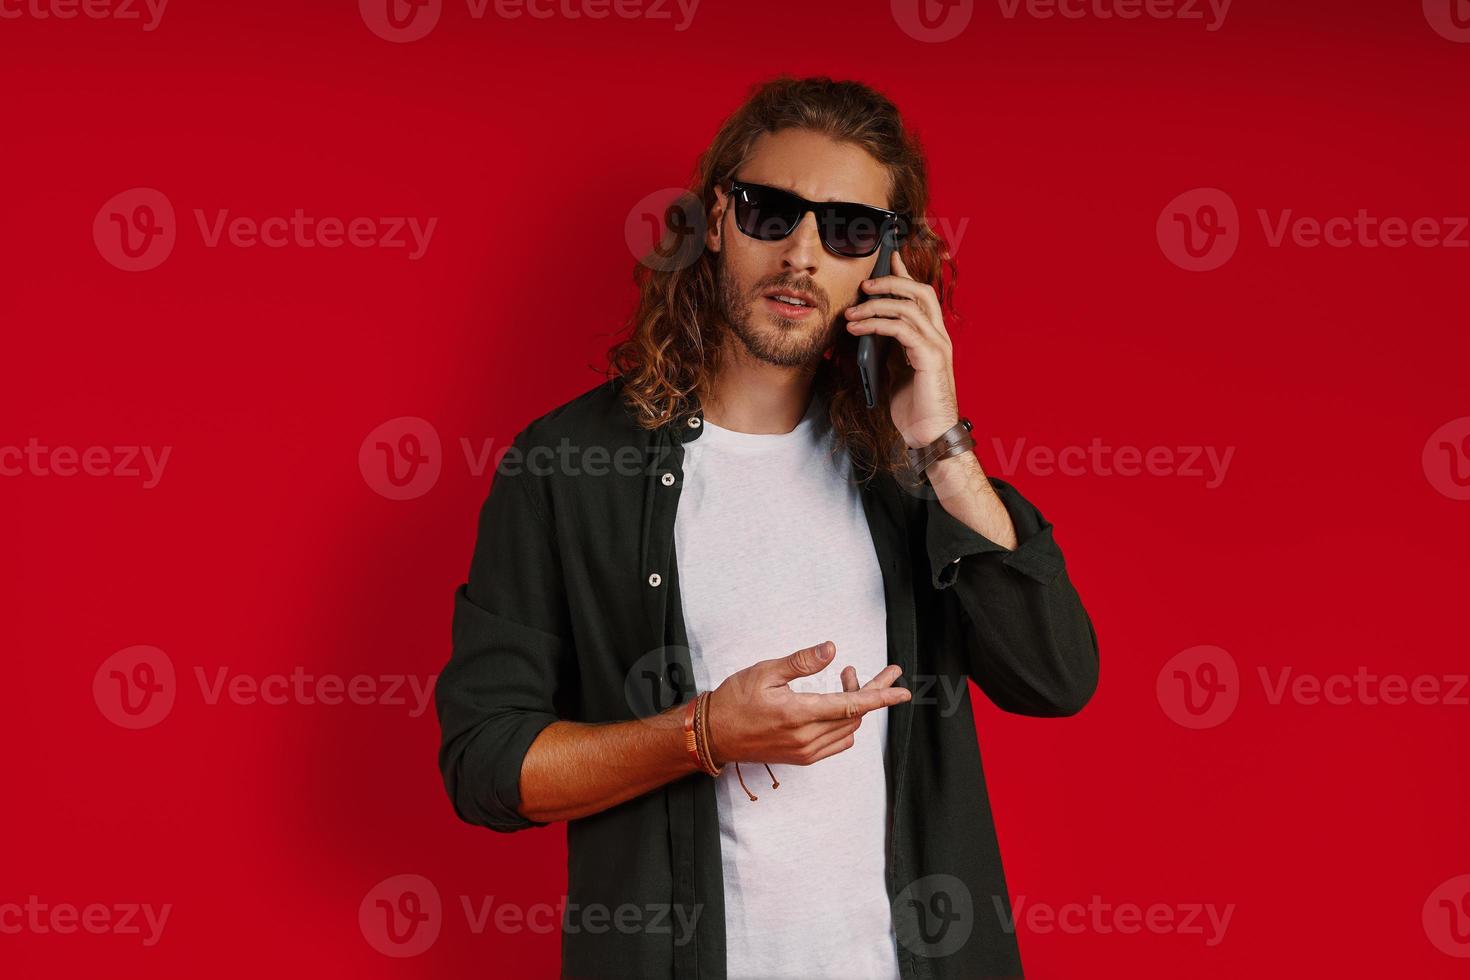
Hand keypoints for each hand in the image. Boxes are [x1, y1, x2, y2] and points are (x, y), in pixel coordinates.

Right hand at [705, 640, 910, 767]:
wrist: (713, 734)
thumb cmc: (735, 700)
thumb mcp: (765, 672)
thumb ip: (801, 662)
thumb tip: (830, 649)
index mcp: (798, 714)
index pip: (851, 705)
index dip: (880, 697)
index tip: (903, 691)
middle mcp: (806, 738)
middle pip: (856, 717)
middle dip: (873, 692)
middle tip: (885, 672)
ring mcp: (805, 751)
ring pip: (849, 730)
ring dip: (857, 706)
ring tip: (848, 677)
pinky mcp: (802, 758)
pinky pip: (837, 742)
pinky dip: (846, 723)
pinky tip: (837, 704)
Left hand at [844, 249, 959, 447]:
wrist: (929, 437)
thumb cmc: (913, 410)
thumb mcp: (894, 373)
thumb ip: (887, 350)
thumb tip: (866, 330)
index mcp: (932, 337)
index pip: (921, 296)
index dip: (905, 274)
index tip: (889, 257)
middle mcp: (939, 336)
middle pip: (919, 291)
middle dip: (890, 282)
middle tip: (864, 285)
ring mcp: (937, 345)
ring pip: (908, 307)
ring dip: (875, 305)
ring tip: (851, 313)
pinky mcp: (930, 358)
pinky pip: (902, 329)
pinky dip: (876, 324)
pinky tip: (858, 328)